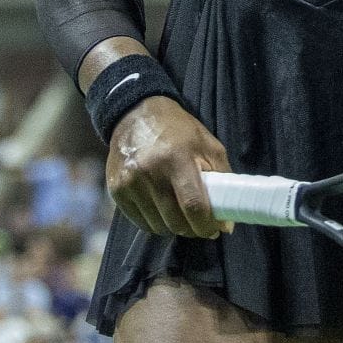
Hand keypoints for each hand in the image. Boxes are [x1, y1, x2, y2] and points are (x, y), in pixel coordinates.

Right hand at [106, 96, 232, 239]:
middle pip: (175, 221)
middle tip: (199, 221)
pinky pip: (140, 222)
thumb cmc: (179, 130)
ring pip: (158, 227)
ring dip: (173, 226)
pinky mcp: (116, 190)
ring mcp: (129, 182)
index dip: (206, 225)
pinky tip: (162, 208)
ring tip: (179, 211)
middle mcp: (150, 171)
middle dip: (192, 228)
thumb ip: (223, 180)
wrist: (136, 113)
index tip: (215, 229)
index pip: (194, 205)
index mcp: (176, 158)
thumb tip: (227, 224)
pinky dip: (155, 222)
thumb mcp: (208, 145)